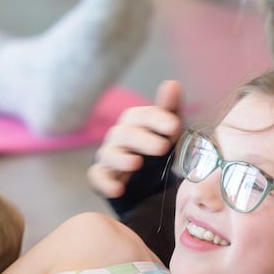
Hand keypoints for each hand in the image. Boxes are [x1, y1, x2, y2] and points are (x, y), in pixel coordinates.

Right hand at [88, 79, 182, 197]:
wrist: (144, 180)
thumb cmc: (155, 147)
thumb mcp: (167, 130)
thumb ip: (170, 108)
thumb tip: (172, 83)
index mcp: (135, 121)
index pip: (143, 115)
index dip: (158, 120)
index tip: (175, 127)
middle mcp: (119, 135)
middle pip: (126, 133)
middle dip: (144, 139)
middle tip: (163, 147)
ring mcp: (108, 156)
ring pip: (109, 154)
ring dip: (122, 159)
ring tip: (137, 163)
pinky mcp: (101, 176)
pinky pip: (98, 177)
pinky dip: (106, 183)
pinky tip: (118, 189)